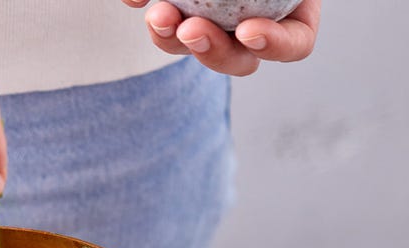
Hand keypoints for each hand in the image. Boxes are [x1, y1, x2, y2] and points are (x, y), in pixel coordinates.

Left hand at [120, 0, 320, 75]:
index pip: (295, 42)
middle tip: (191, 30)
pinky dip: (154, 18)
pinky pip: (165, 27)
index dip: (276, 44)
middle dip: (214, 51)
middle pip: (238, 58)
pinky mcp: (179, 17)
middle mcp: (252, 19)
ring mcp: (214, 22)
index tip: (247, 30)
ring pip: (194, 46)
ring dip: (173, 39)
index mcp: (290, 5)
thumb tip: (249, 14)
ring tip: (159, 15)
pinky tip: (136, 1)